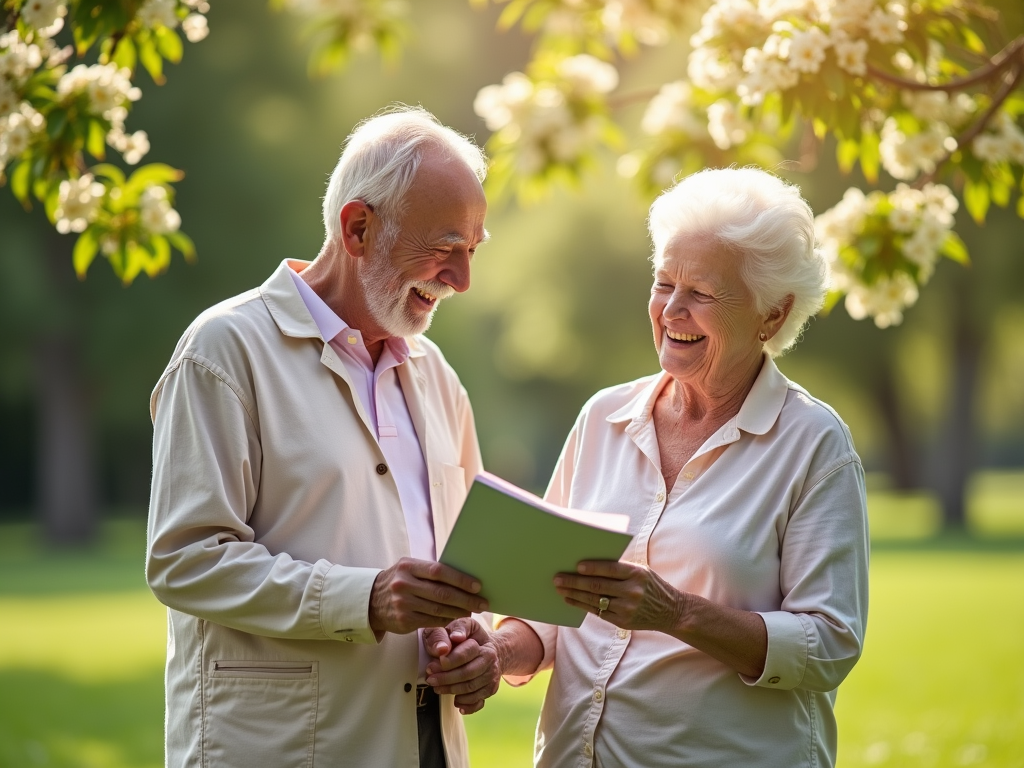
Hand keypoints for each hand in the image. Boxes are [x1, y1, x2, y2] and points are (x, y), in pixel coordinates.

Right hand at [368, 558, 488, 634]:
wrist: (370, 601)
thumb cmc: (398, 581)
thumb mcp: (409, 569)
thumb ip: (430, 572)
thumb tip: (464, 577)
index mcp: (407, 566)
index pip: (439, 571)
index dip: (460, 579)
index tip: (478, 585)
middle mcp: (403, 584)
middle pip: (442, 593)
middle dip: (466, 599)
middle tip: (482, 603)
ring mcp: (403, 604)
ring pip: (439, 610)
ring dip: (459, 611)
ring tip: (472, 610)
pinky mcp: (404, 621)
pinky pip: (432, 621)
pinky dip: (447, 620)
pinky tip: (456, 617)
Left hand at [421, 618, 500, 714]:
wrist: (491, 650)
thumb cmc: (472, 638)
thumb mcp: (466, 626)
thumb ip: (458, 628)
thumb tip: (455, 637)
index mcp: (483, 645)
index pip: (466, 654)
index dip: (449, 661)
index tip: (433, 665)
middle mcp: (490, 661)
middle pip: (468, 673)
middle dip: (446, 678)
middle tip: (431, 679)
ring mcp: (491, 677)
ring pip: (471, 688)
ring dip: (452, 690)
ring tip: (437, 688)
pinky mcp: (490, 690)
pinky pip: (479, 701)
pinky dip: (467, 704)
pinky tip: (456, 702)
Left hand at [555, 560, 683, 632]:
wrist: (672, 611)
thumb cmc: (652, 586)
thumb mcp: (642, 571)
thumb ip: (621, 569)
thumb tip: (588, 564)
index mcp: (637, 574)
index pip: (610, 569)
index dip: (592, 568)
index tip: (576, 566)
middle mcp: (632, 591)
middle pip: (597, 586)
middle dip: (574, 582)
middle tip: (558, 578)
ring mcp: (627, 608)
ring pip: (594, 600)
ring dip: (574, 595)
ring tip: (560, 589)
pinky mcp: (622, 621)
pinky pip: (598, 612)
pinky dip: (582, 605)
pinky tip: (571, 600)